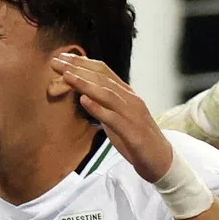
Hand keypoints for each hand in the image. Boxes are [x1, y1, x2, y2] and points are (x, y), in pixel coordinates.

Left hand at [52, 54, 174, 181]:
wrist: (162, 161)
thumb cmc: (138, 140)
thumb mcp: (118, 118)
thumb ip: (104, 105)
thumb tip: (84, 95)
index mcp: (128, 95)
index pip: (104, 72)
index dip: (82, 63)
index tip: (62, 57)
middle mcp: (131, 101)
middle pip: (103, 79)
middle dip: (78, 69)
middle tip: (55, 62)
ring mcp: (133, 116)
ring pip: (108, 95)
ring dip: (86, 84)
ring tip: (66, 76)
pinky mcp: (133, 133)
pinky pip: (114, 118)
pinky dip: (98, 109)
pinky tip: (83, 101)